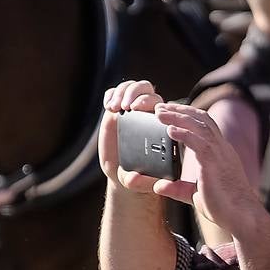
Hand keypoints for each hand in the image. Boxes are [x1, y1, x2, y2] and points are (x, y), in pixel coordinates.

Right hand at [99, 79, 170, 194]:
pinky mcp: (116, 110)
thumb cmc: (138, 176)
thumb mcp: (139, 182)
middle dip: (136, 93)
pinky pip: (115, 93)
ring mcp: (132, 110)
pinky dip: (111, 94)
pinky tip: (108, 106)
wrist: (124, 172)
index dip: (149, 102)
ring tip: (113, 107)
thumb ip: (139, 182)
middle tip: (126, 106)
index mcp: (160, 125)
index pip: (160, 104)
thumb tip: (134, 179)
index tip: (137, 109)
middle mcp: (148, 114)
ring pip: (131, 87)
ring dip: (122, 91)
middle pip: (146, 89)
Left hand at [154, 101, 264, 236]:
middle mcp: (222, 149)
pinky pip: (199, 142)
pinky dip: (183, 133)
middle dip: (180, 110)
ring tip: (159, 112)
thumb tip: (158, 186)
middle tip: (159, 106)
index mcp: (220, 153)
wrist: (242, 218)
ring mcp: (220, 154)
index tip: (170, 112)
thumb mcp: (195, 195)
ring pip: (199, 126)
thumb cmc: (224, 208)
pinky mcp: (214, 163)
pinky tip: (169, 130)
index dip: (188, 116)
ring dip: (177, 117)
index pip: (205, 126)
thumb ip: (178, 188)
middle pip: (201, 119)